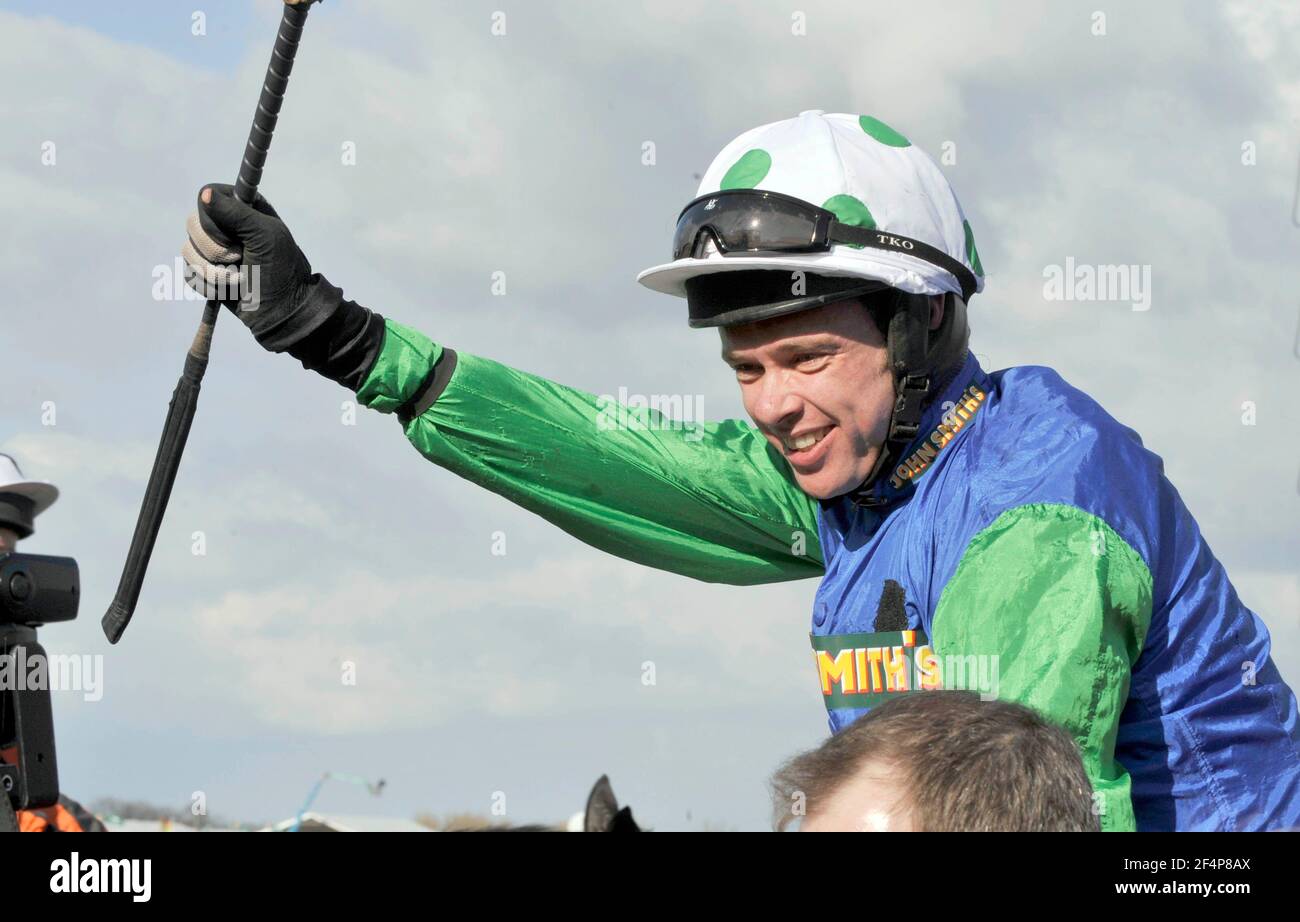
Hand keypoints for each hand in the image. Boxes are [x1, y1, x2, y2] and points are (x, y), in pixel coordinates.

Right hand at [182, 183, 330, 352]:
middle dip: (217, 250)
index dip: (215, 218)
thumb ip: (236, 213)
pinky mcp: (207, 274)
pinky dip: (209, 286)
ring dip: (215, 272)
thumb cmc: (281, 270)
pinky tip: (230, 290)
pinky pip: (189, 274)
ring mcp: (213, 251)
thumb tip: (204, 194)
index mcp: (242, 209)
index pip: (207, 196)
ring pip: (187, 251)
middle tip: (241, 258)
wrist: (282, 312)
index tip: (236, 235)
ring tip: (240, 279)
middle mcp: (225, 226)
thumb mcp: (265, 236)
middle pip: (192, 225)